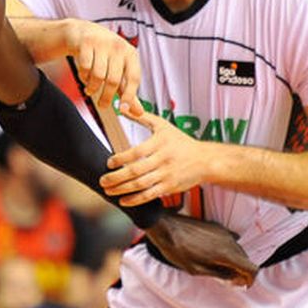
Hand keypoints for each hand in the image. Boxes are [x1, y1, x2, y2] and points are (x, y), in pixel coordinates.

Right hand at [65, 20, 140, 110]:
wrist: (84, 32)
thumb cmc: (105, 55)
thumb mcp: (119, 70)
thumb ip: (128, 92)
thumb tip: (139, 113)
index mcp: (131, 54)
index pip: (134, 78)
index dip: (129, 96)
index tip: (121, 110)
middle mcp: (118, 46)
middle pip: (113, 80)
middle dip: (106, 97)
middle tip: (102, 105)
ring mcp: (102, 43)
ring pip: (97, 75)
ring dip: (92, 87)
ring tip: (90, 90)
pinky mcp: (86, 42)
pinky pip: (84, 67)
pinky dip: (83, 76)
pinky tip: (83, 77)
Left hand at [100, 103, 216, 206]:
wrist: (205, 160)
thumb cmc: (181, 142)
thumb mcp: (163, 125)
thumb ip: (141, 116)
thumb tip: (122, 107)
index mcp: (160, 143)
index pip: (137, 152)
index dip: (121, 158)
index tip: (109, 163)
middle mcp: (163, 159)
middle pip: (136, 170)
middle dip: (116, 178)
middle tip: (102, 180)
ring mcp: (167, 174)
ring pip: (141, 184)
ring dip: (122, 189)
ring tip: (108, 191)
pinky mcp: (170, 187)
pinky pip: (150, 195)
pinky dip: (135, 200)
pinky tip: (124, 201)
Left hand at [145, 212, 257, 286]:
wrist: (166, 227)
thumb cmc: (177, 250)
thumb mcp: (196, 270)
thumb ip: (218, 274)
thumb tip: (233, 278)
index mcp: (225, 254)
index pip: (251, 268)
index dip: (250, 279)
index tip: (243, 284)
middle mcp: (228, 241)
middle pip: (246, 259)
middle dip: (242, 271)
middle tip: (231, 280)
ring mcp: (223, 232)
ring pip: (238, 249)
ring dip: (235, 260)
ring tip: (221, 268)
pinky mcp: (216, 226)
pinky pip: (230, 240)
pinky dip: (228, 249)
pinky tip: (216, 255)